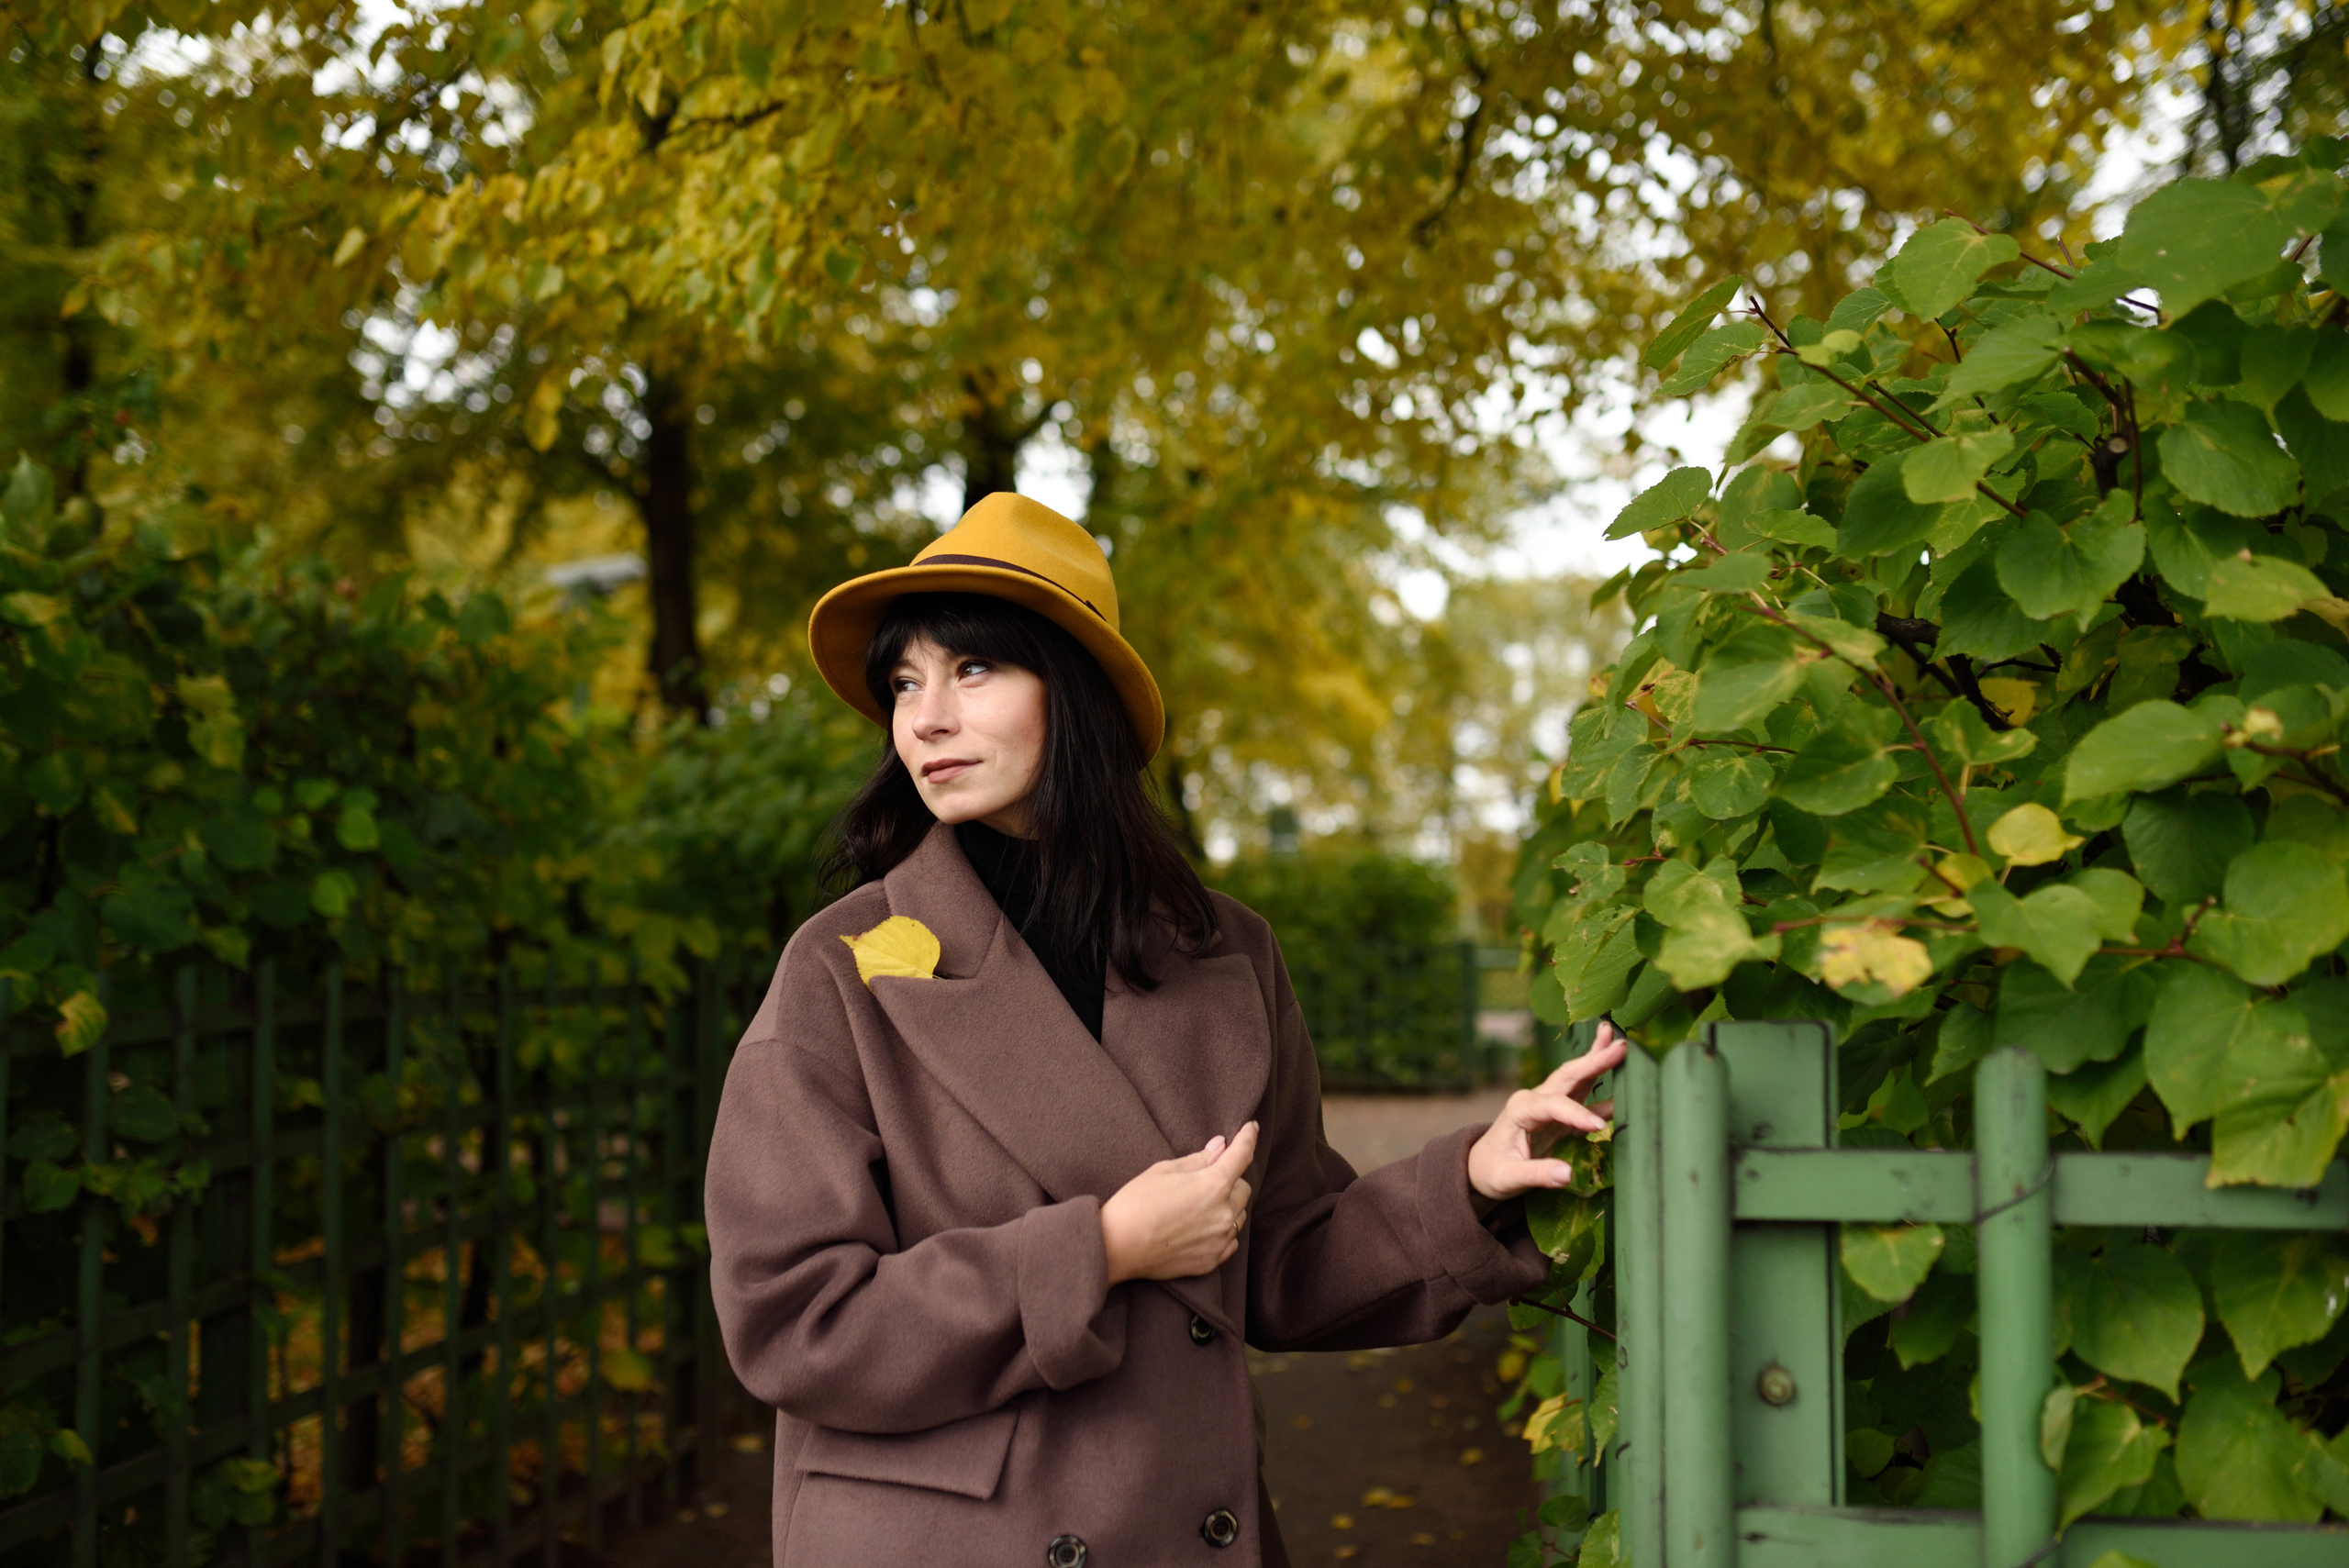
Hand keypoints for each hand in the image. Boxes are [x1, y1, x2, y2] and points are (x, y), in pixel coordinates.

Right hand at [1099, 1122, 1258, 1284]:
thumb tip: (1220, 1146)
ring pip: (1239, 1216)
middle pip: (1244, 1189)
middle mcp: (1224, 1213)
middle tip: (1206, 1179)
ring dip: (1227, 1206)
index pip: (1241, 1155)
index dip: (1247, 1138)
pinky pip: (1230, 1241)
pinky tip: (1200, 1228)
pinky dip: (1222, 1231)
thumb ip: (1199, 1159)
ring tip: (1198, 1207)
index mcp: (1213, 1185)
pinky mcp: (1212, 1260)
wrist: (1117, 1246)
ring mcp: (1220, 1240)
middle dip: (1231, 1179)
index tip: (1251, 1128)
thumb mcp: (1165, 1170)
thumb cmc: (1137, 1202)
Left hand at [1467, 1021, 1627, 1205]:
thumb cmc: (1493, 1170)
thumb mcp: (1509, 1177)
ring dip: (1598, 1060)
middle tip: (1620, 1045)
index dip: (1576, 1114)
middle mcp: (1536, 1099)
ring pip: (1578, 1078)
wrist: (1482, 1167)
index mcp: (1521, 1109)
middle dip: (1593, 1060)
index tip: (1597, 1127)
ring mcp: (1550, 1103)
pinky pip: (1585, 1097)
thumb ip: (1537, 1174)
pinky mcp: (1562, 1114)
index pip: (1553, 1106)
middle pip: (1568, 1075)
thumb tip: (1567, 1174)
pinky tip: (1624, 1077)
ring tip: (1620, 1042)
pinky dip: (1604, 1085)